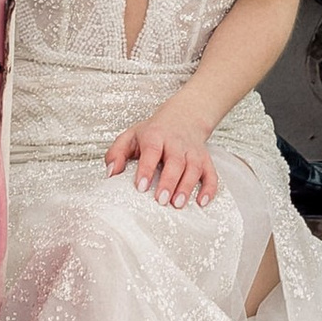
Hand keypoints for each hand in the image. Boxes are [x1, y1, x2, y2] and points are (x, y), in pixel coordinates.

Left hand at [105, 101, 221, 207]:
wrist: (183, 117)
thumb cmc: (153, 132)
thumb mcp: (130, 136)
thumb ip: (116, 153)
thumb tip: (110, 174)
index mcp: (155, 136)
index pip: (152, 151)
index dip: (147, 169)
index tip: (141, 187)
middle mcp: (176, 143)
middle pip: (175, 162)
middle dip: (169, 182)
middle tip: (161, 201)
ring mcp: (192, 152)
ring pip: (193, 168)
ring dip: (187, 187)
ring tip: (178, 204)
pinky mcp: (205, 160)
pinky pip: (211, 174)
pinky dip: (209, 189)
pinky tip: (202, 202)